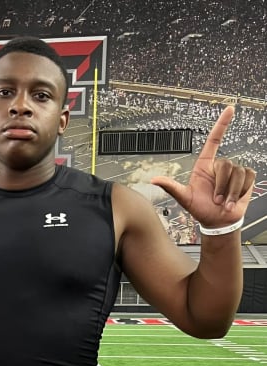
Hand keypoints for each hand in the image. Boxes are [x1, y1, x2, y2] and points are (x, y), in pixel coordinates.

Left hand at [150, 105, 255, 227]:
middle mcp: (219, 166)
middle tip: (215, 199)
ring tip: (223, 202)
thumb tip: (153, 179)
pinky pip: (248, 178)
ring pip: (237, 173)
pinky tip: (233, 200)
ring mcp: (234, 172)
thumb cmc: (200, 208)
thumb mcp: (184, 197)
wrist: (217, 221)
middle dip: (221, 185)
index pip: (214, 140)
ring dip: (230, 192)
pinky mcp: (246, 179)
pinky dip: (240, 191)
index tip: (229, 109)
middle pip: (226, 165)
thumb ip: (170, 187)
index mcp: (204, 165)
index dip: (221, 124)